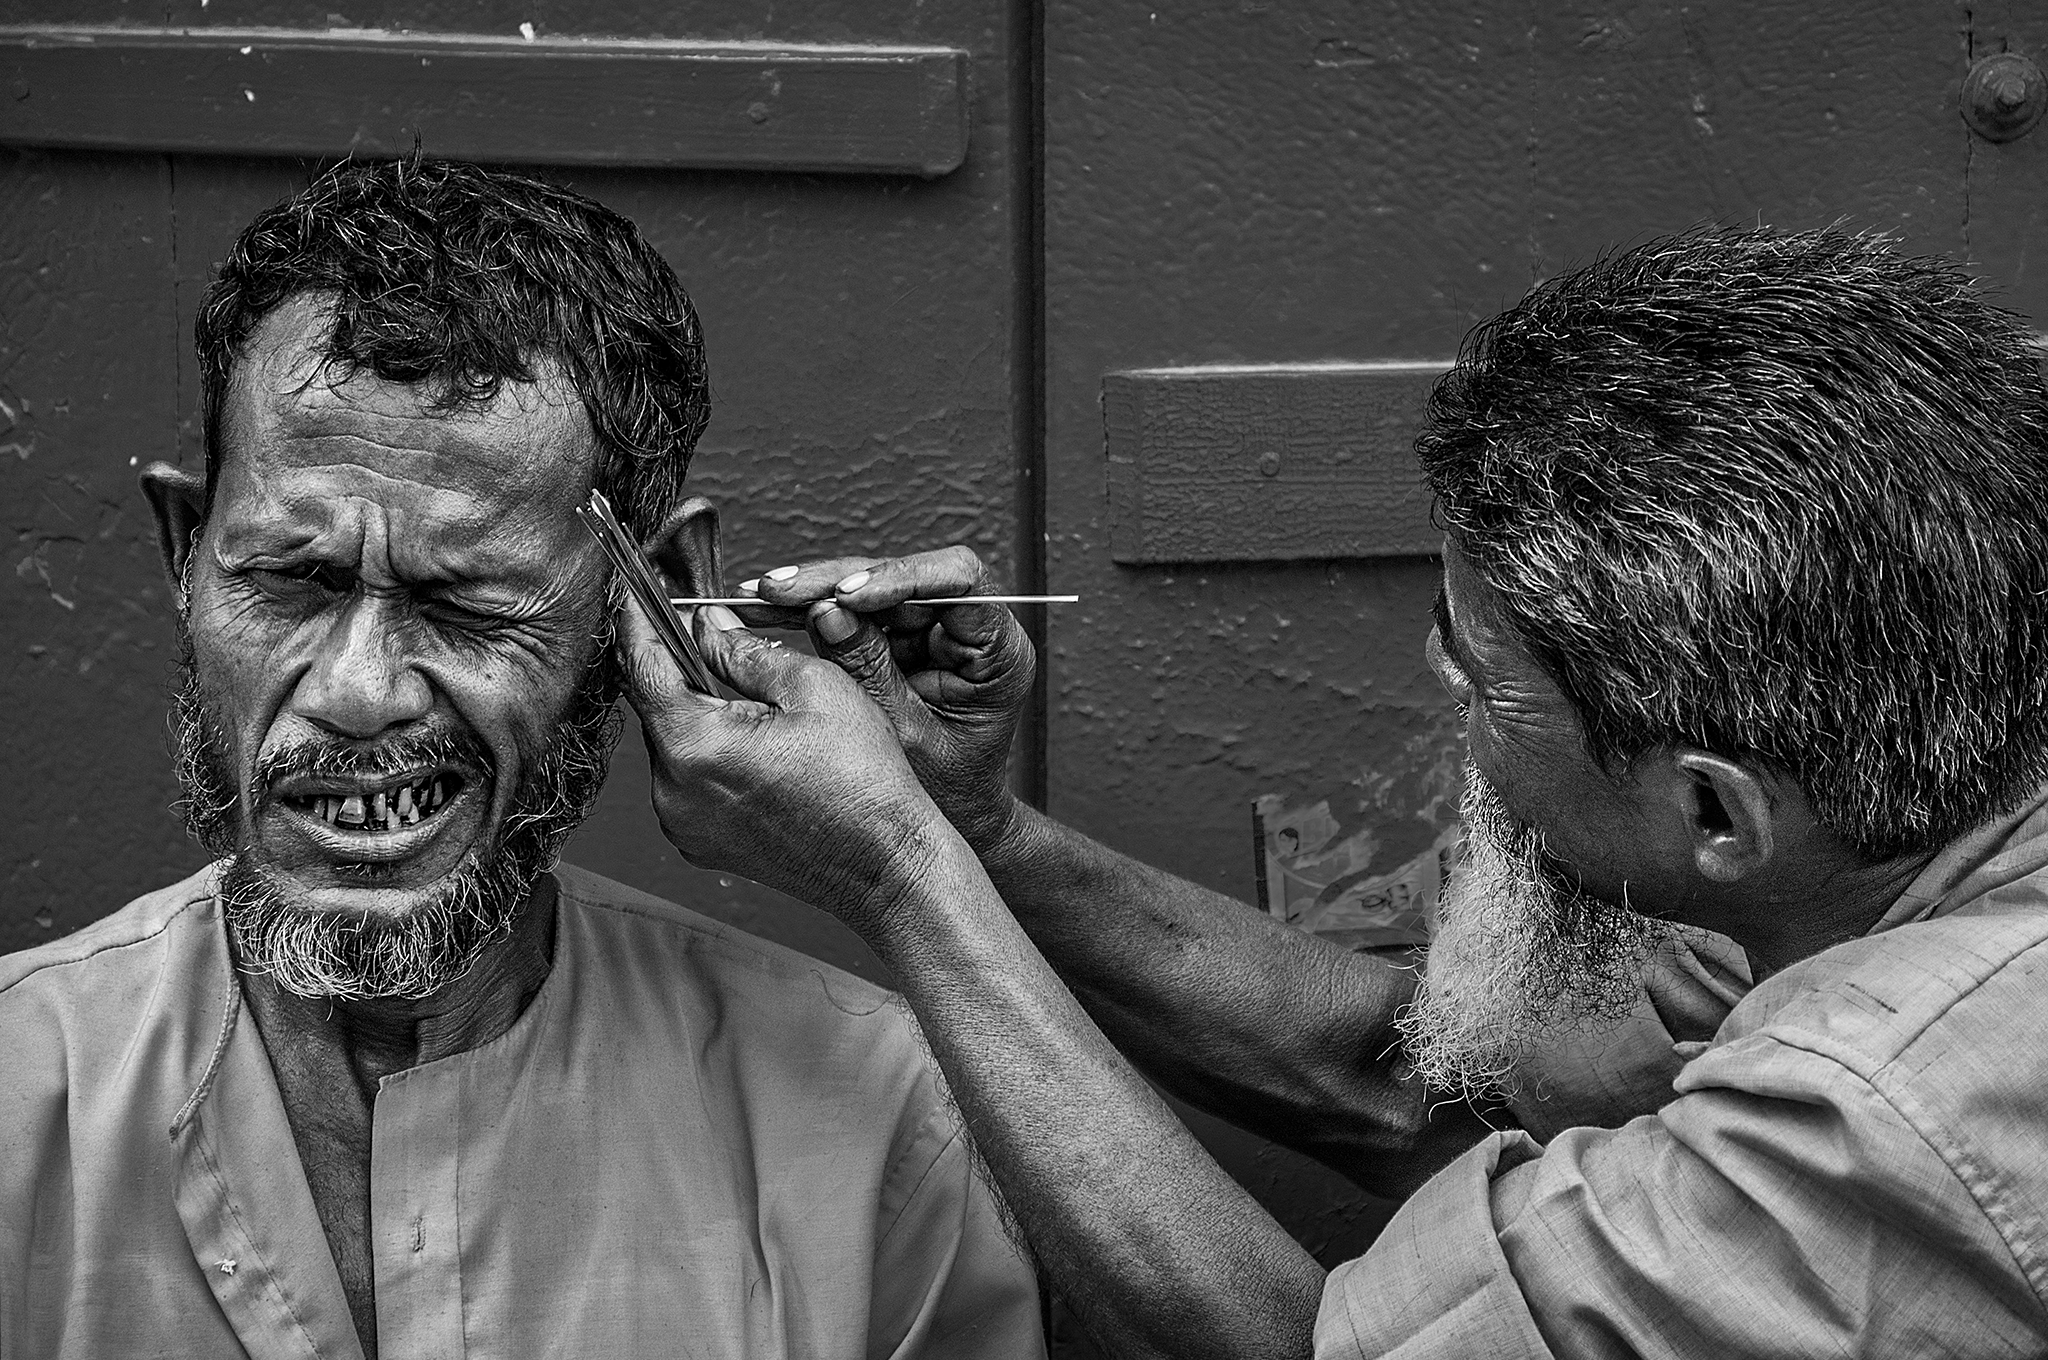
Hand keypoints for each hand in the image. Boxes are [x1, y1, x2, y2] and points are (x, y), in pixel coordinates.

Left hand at [614, 590, 955, 929]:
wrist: (885, 866)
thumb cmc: (863, 781)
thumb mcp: (813, 688)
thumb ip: (746, 649)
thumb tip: (707, 625)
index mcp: (694, 745)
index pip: (641, 665)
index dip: (637, 621)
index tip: (634, 591)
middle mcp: (672, 790)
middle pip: (658, 705)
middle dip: (684, 667)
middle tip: (721, 639)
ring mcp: (681, 822)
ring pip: (673, 742)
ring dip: (701, 712)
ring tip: (759, 705)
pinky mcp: (698, 841)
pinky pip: (687, 779)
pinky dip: (710, 751)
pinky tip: (759, 746)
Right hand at [739, 546, 1035, 853]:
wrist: (950, 822)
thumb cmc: (948, 792)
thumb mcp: (907, 736)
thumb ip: (869, 672)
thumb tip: (826, 612)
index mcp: (998, 652)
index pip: (957, 582)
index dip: (899, 576)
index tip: (845, 595)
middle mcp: (971, 631)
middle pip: (905, 577)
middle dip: (836, 581)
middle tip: (777, 590)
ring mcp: (936, 632)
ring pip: (873, 588)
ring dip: (814, 591)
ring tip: (760, 598)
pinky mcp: (903, 639)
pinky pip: (856, 612)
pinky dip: (812, 612)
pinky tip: (769, 610)